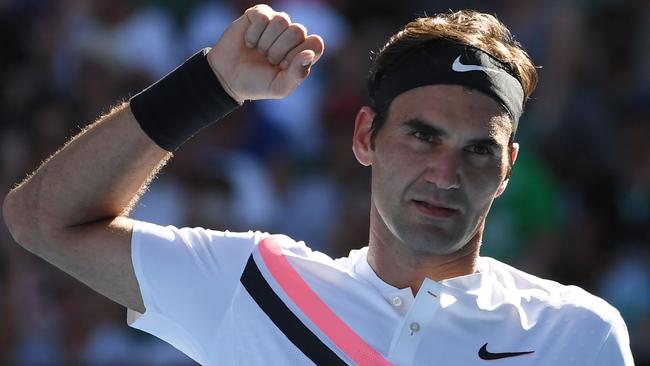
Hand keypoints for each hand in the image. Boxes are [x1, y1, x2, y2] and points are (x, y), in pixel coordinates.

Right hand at [207, 4, 324, 102]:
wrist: (227, 77)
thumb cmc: (256, 83)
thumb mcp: (279, 87)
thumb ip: (298, 74)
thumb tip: (309, 54)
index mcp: (303, 52)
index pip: (316, 43)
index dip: (298, 55)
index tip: (283, 66)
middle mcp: (293, 35)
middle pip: (298, 30)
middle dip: (279, 50)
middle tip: (268, 60)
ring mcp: (276, 23)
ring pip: (282, 20)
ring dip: (266, 42)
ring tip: (259, 51)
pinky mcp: (259, 14)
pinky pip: (263, 17)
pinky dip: (253, 34)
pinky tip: (249, 43)